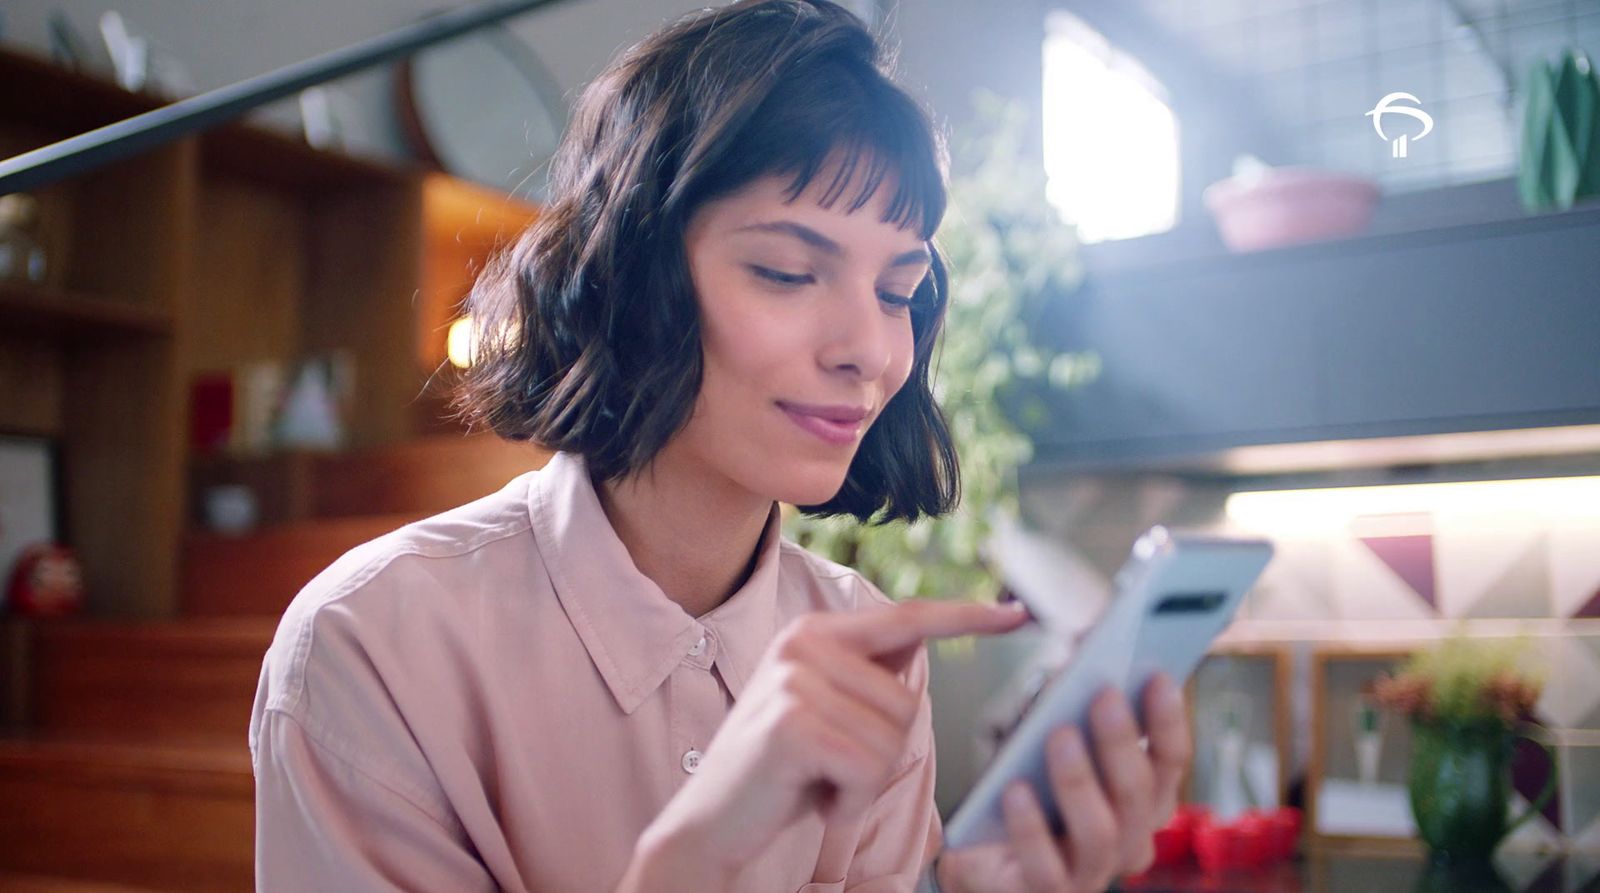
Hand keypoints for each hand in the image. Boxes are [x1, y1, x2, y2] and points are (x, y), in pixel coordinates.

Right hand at [642, 599, 1029, 877]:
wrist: (710, 823)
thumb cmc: (780, 775)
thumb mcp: (830, 716)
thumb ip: (869, 677)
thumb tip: (922, 640)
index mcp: (815, 633)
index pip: (907, 617)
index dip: (966, 617)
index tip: (1016, 613)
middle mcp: (803, 642)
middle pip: (907, 701)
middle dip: (880, 754)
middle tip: (828, 770)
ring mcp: (795, 678)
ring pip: (892, 738)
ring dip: (863, 782)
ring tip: (817, 782)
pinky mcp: (792, 722)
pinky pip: (867, 768)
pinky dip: (848, 800)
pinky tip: (812, 799)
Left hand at [937, 674, 1191, 892]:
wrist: (985, 852)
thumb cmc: (1029, 789)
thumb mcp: (1055, 743)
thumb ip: (1076, 711)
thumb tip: (1084, 657)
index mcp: (1144, 800)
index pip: (1171, 760)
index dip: (1168, 720)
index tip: (1157, 677)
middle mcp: (1129, 839)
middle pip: (1140, 794)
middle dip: (1123, 742)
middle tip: (1104, 695)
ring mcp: (1092, 871)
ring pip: (1100, 832)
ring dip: (1080, 779)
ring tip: (1059, 735)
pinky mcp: (1049, 892)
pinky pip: (1046, 866)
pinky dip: (1031, 826)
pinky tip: (1015, 790)